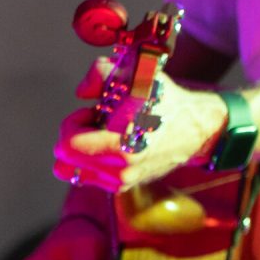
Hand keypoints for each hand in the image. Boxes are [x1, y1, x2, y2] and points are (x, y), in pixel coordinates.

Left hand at [52, 65, 229, 193]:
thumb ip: (101, 73)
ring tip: (106, 135)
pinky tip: (115, 144)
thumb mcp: (139, 74)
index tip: (94, 112)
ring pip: (73, 171)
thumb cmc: (166, 100)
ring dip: (83, 151)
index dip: (73, 124)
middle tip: (98, 123)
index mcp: (122, 147)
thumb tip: (81, 93)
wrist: (196, 128)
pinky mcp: (124, 186)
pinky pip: (90, 176)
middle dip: (75, 138)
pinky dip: (93, 159)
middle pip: (63, 162)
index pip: (67, 146)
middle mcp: (120, 170)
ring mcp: (122, 182)